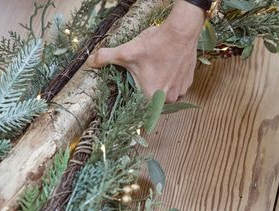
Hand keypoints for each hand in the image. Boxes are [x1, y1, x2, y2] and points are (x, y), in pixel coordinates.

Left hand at [88, 0, 204, 101]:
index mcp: (151, 97)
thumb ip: (105, 57)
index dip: (131, 103)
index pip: (137, 110)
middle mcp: (167, 99)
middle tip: (139, 81)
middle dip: (143, 93)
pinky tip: (164, 70)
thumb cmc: (155, 45)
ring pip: (163, 96)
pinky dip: (169, 82)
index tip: (128, 96)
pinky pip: (175, 88)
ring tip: (151, 74)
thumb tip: (90, 61)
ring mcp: (180, 92)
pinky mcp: (187, 83)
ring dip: (157, 88)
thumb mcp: (126, 52)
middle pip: (150, 102)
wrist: (181, 32)